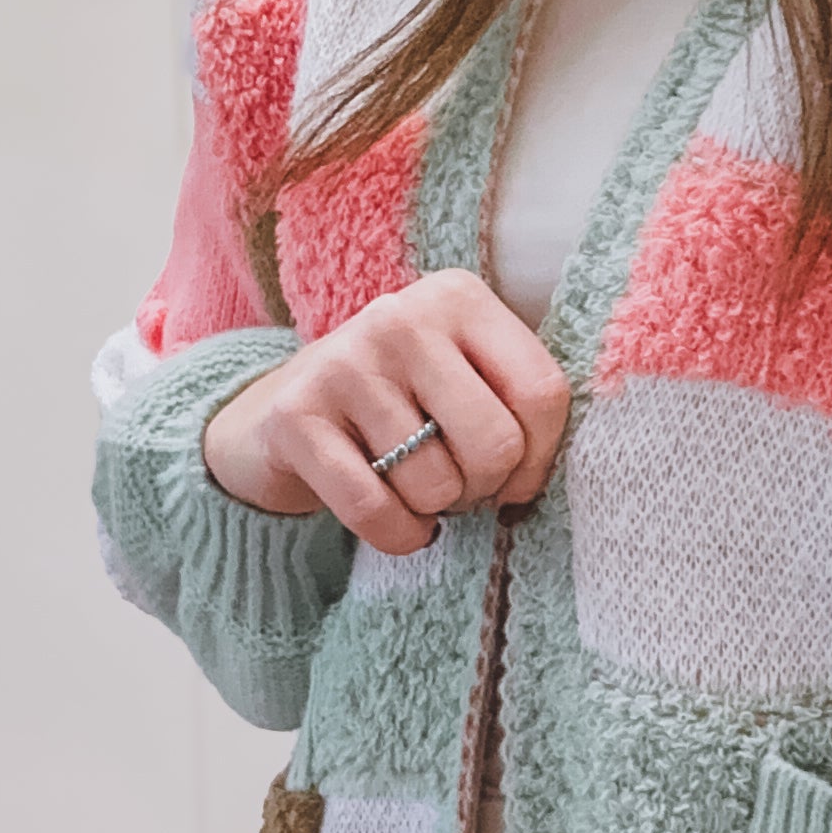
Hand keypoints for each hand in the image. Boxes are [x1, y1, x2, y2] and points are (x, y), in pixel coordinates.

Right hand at [200, 272, 570, 559]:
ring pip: (435, 486)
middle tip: (458, 483)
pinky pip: (374, 511)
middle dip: (484, 487)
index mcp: (459, 297)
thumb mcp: (467, 375)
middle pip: (495, 444)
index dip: (539, 458)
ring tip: (413, 484)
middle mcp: (401, 318)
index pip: (543, 394)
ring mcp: (344, 364)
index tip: (514, 474)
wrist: (289, 407)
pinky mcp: (295, 417)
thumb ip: (517, 406)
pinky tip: (391, 517)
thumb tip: (530, 482)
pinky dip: (397, 534)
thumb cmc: (405, 400)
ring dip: (433, 509)